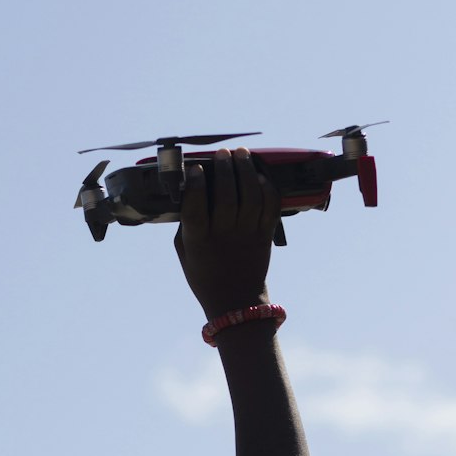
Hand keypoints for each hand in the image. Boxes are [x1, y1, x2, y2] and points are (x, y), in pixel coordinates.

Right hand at [173, 147, 280, 318]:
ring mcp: (247, 236)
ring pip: (251, 196)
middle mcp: (224, 237)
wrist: (235, 302)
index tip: (195, 169)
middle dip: (225, 169)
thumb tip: (189, 188)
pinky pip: (270, 206)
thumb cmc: (204, 274)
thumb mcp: (185, 251)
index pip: (195, 209)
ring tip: (241, 155)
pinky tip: (259, 176)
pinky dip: (267, 188)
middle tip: (223, 153)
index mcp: (198, 242)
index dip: (195, 186)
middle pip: (226, 196)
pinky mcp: (265, 236)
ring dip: (247, 171)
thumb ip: (186, 223)